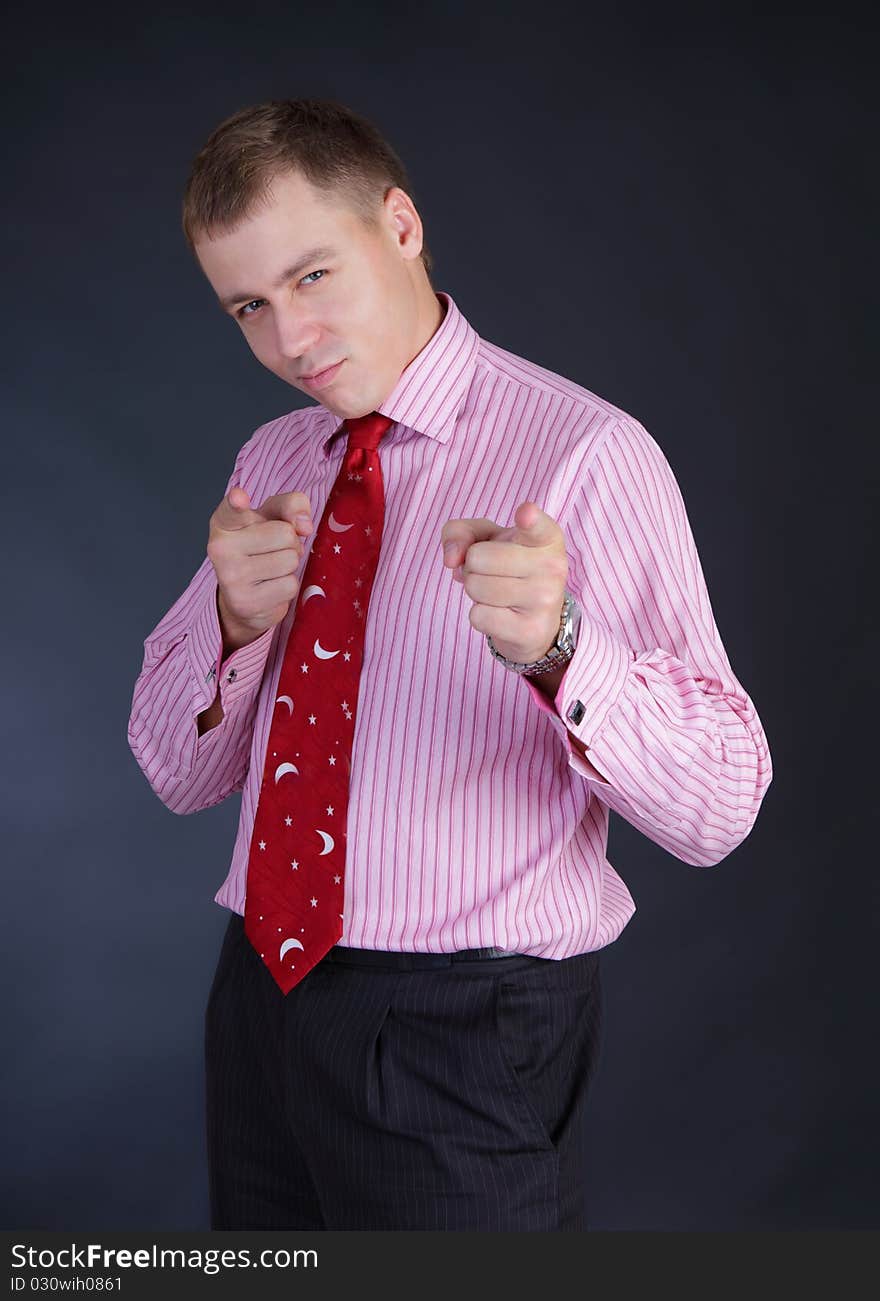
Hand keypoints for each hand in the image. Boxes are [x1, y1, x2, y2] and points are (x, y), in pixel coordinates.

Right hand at [207, 486, 313, 649]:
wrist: (244, 597)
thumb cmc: (261, 547)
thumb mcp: (272, 518)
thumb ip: (290, 506)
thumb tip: (305, 525)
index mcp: (224, 522)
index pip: (232, 509)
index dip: (237, 502)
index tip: (239, 497)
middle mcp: (220, 547)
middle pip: (285, 533)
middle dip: (290, 543)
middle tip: (273, 551)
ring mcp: (231, 576)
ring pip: (290, 560)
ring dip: (290, 565)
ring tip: (272, 569)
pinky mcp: (245, 602)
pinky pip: (289, 585)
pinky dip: (287, 586)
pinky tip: (270, 587)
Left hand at [440, 501, 568, 663]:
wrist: (534, 621)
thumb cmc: (507, 568)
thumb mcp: (485, 539)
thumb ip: (460, 532)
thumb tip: (451, 559)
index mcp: (546, 537)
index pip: (536, 525)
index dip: (528, 519)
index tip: (525, 513)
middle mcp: (552, 566)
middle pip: (478, 558)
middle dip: (472, 566)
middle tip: (492, 573)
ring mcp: (545, 599)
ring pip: (476, 587)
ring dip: (475, 591)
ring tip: (496, 592)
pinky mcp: (531, 630)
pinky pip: (478, 616)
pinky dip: (480, 616)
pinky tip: (500, 614)